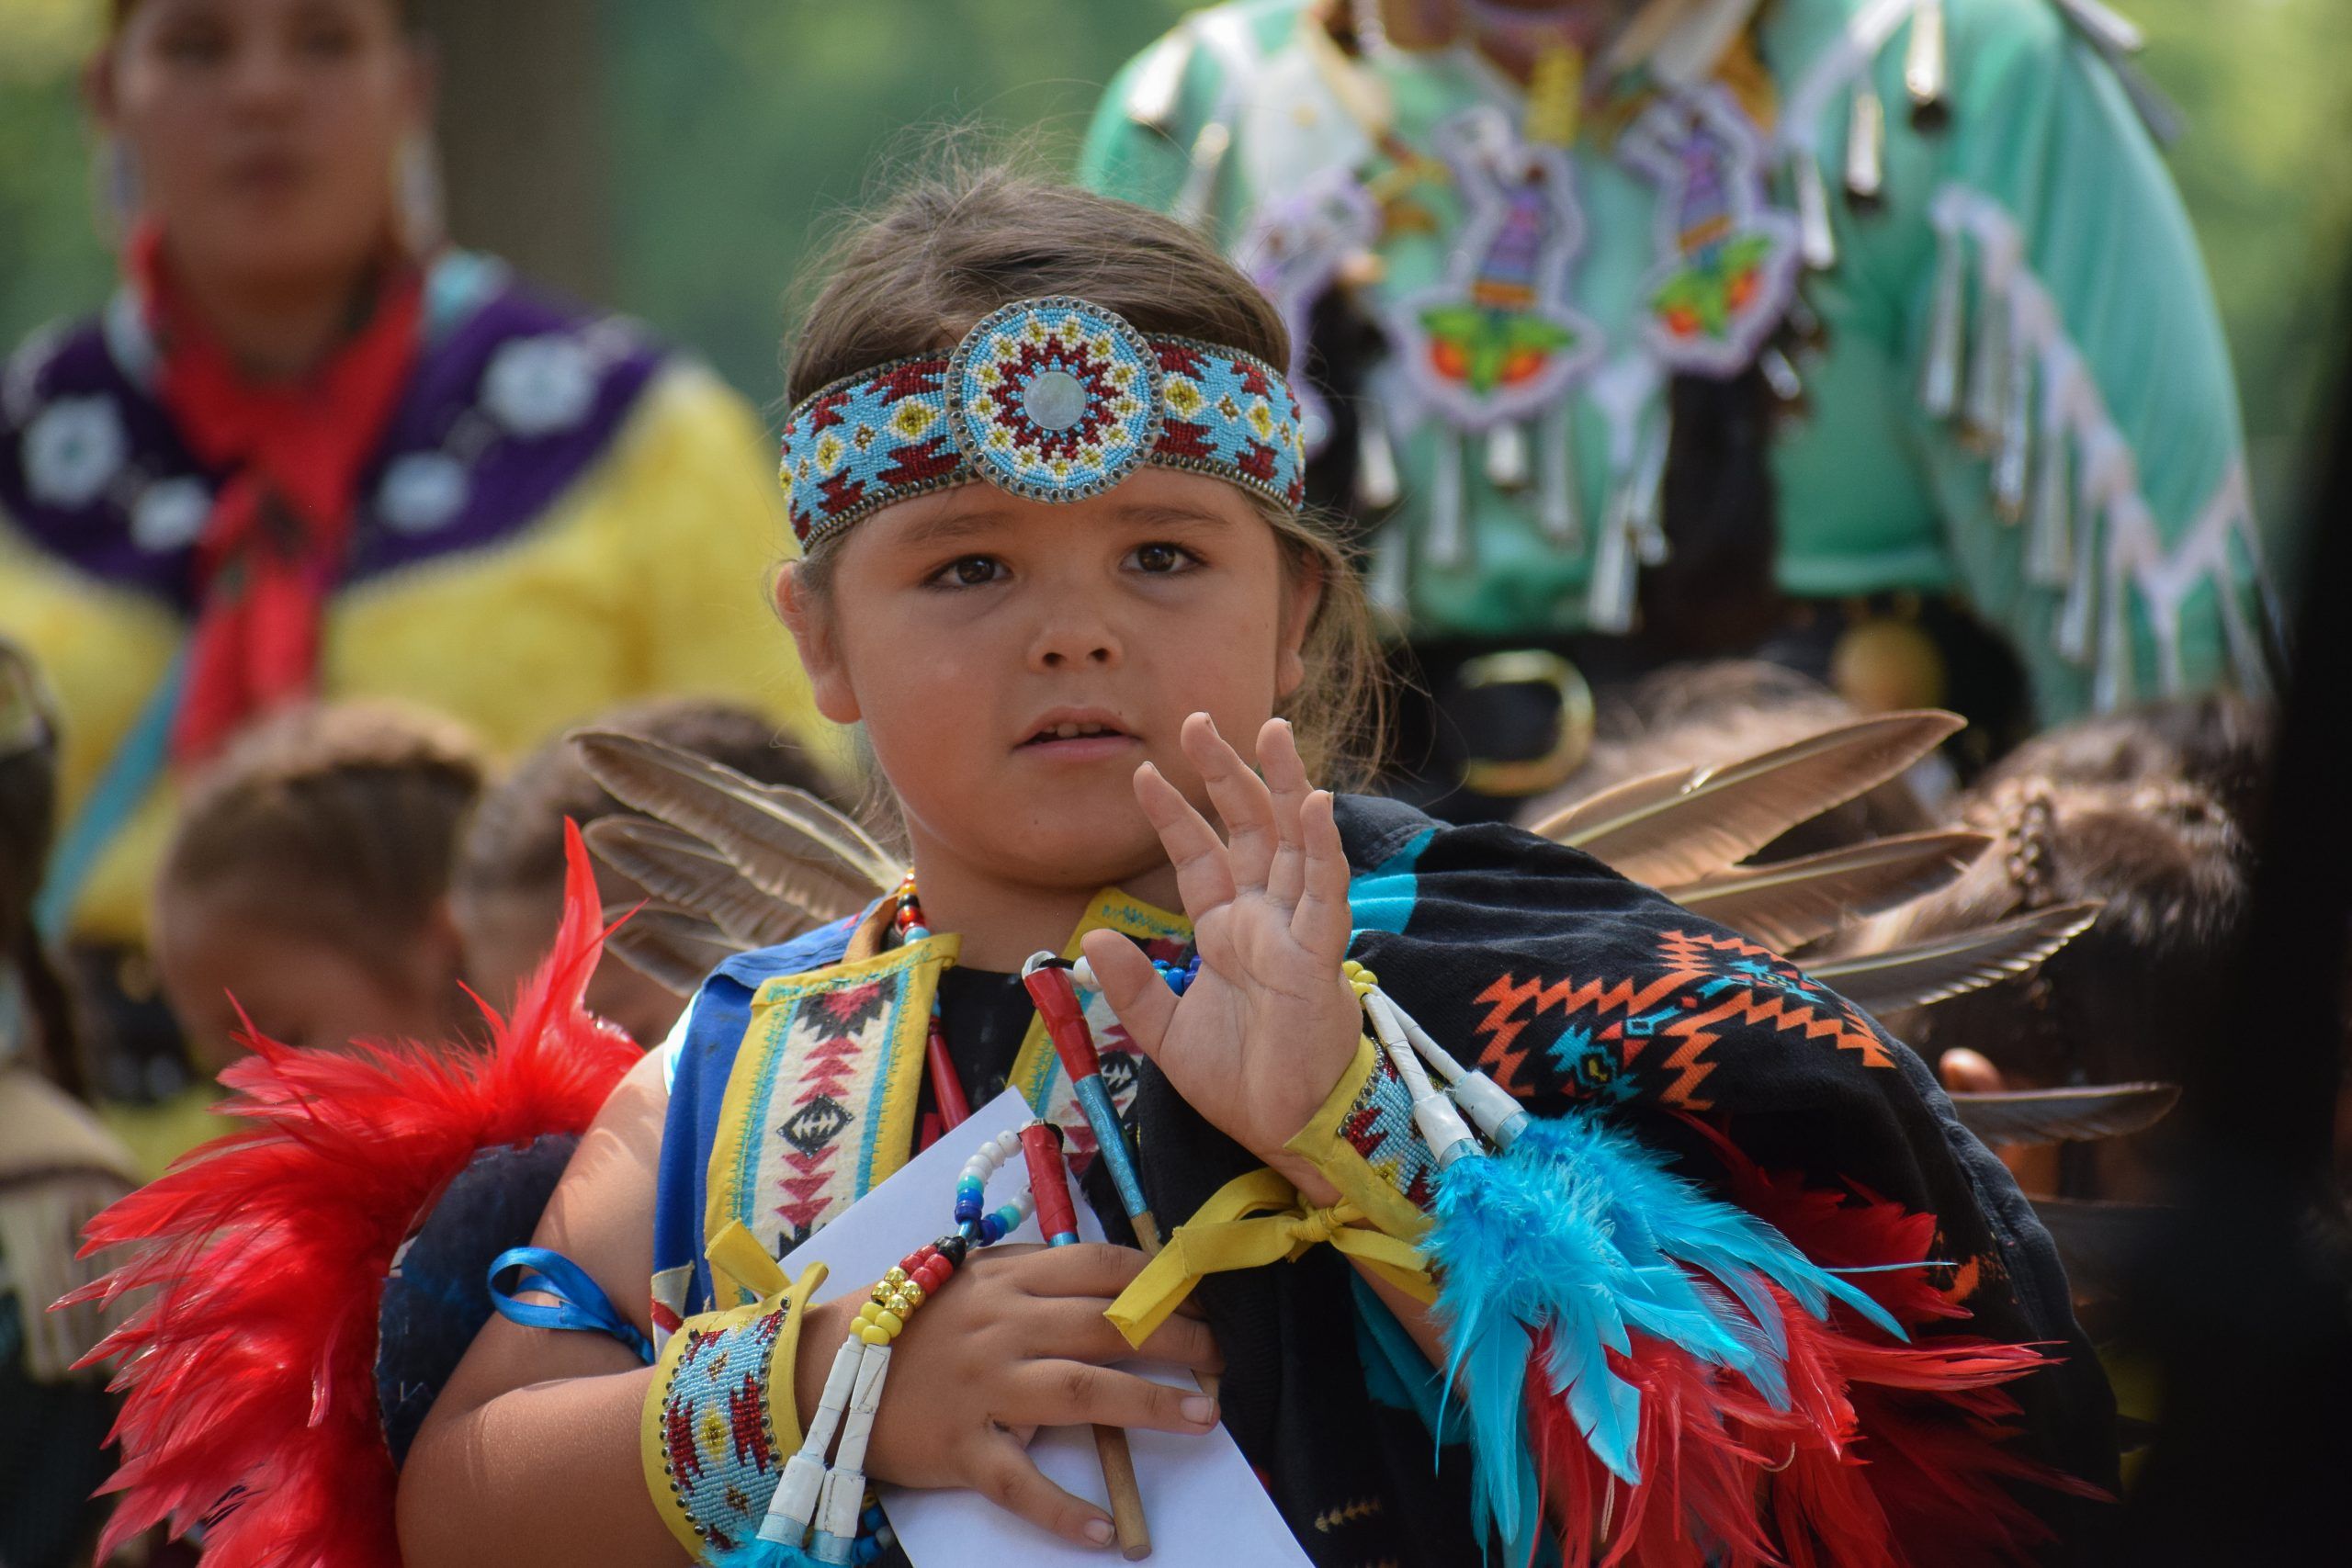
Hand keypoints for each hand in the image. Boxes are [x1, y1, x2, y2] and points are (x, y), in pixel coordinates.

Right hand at [794, 1242, 1222, 1547]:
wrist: (822, 1371)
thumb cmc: (909, 1321)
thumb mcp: (971, 1276)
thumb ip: (1035, 1272)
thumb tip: (1118, 1273)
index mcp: (1008, 1278)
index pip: (1102, 1266)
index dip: (1160, 1280)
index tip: (1203, 1297)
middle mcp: (1001, 1326)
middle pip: (1106, 1326)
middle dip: (1176, 1338)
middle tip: (1222, 1359)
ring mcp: (982, 1389)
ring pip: (1080, 1391)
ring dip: (1150, 1406)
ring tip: (1203, 1417)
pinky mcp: (961, 1450)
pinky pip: (1020, 1482)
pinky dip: (1065, 1510)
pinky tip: (1107, 1531)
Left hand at [1082, 714, 1361, 1196]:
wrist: (1285, 1130)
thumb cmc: (1241, 1082)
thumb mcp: (1163, 1033)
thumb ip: (1132, 986)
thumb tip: (1093, 939)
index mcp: (1228, 930)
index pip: (1200, 854)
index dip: (1174, 813)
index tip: (1144, 771)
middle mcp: (1264, 917)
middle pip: (1248, 827)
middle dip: (1226, 772)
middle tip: (1199, 718)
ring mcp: (1295, 930)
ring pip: (1294, 841)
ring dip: (1284, 784)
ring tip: (1269, 728)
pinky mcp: (1320, 956)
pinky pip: (1325, 892)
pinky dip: (1322, 848)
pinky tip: (1316, 803)